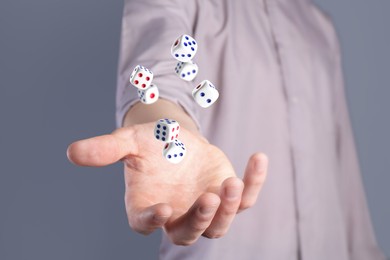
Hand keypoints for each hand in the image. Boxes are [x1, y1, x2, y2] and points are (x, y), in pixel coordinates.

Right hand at [67, 122, 267, 244]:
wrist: (176, 138)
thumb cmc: (150, 143)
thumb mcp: (129, 141)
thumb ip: (105, 149)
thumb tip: (72, 152)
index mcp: (148, 206)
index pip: (146, 223)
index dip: (152, 220)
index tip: (161, 208)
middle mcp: (177, 214)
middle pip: (189, 232)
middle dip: (200, 219)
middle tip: (208, 197)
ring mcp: (205, 207)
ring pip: (219, 223)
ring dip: (227, 208)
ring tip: (229, 182)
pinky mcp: (227, 194)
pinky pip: (244, 197)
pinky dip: (254, 182)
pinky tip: (258, 157)